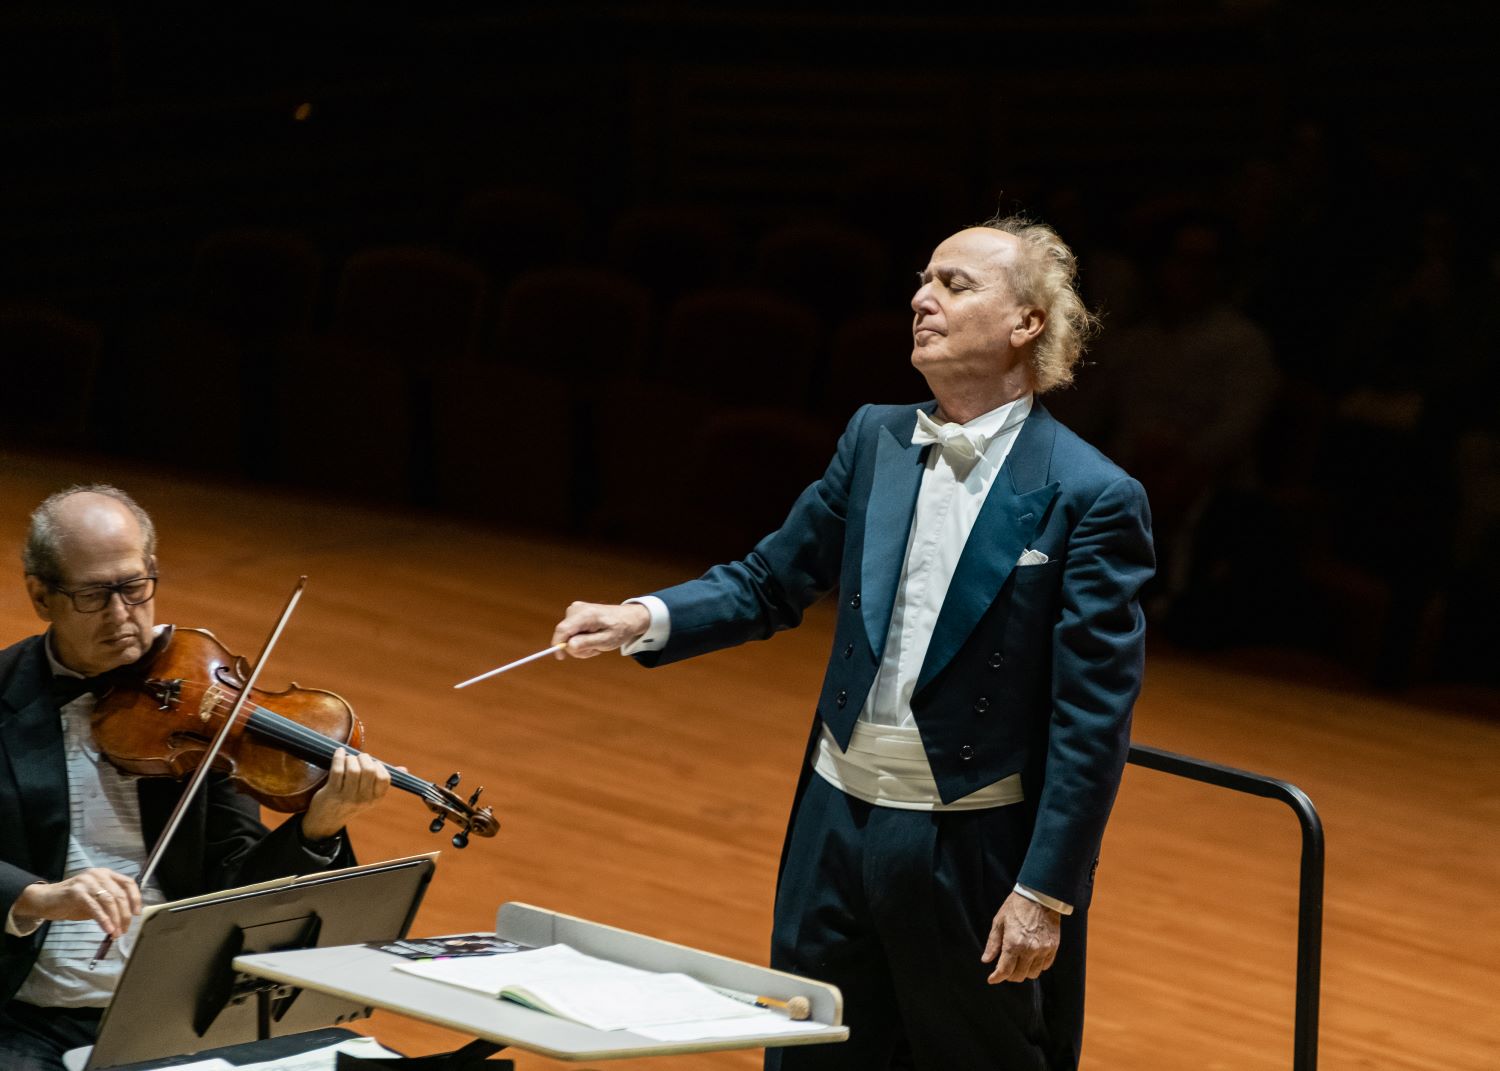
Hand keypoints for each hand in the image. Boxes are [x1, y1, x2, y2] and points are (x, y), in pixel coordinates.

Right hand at [12, 867, 142, 937]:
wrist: (45, 901)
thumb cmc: (72, 902)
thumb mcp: (95, 901)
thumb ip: (110, 904)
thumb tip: (126, 919)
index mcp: (106, 874)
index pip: (128, 883)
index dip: (136, 898)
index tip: (137, 914)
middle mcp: (99, 875)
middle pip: (120, 895)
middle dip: (125, 915)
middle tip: (124, 930)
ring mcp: (87, 881)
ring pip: (109, 901)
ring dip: (115, 919)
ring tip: (116, 933)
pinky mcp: (77, 892)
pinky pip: (95, 907)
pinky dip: (104, 919)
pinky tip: (108, 929)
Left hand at [301, 748, 393, 840]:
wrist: (326, 820)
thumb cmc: (350, 801)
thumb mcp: (369, 795)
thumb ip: (383, 781)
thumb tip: (404, 769)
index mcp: (375, 798)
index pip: (384, 778)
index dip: (378, 766)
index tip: (372, 764)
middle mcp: (363, 799)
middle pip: (369, 770)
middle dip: (364, 758)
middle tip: (359, 757)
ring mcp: (347, 797)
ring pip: (353, 769)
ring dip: (351, 758)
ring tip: (348, 759)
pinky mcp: (332, 792)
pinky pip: (337, 770)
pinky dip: (339, 757)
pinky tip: (339, 753)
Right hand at [550, 601, 649, 658]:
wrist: (627, 617)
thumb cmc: (620, 628)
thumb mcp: (607, 640)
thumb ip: (587, 643)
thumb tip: (568, 646)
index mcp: (586, 614)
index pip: (563, 629)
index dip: (557, 644)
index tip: (560, 657)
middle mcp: (577, 609)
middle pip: (565, 634)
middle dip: (577, 647)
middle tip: (594, 650)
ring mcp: (575, 610)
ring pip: (568, 635)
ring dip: (580, 645)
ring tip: (596, 643)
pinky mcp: (575, 613)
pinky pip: (571, 632)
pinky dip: (580, 639)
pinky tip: (593, 637)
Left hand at [981, 891, 1060, 982]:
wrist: (1040, 896)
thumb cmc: (1016, 906)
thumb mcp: (999, 921)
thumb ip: (993, 943)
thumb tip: (986, 960)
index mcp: (1013, 944)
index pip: (1004, 971)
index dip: (996, 978)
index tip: (992, 979)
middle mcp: (1029, 950)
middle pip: (1019, 976)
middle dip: (1009, 975)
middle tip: (1004, 968)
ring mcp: (1043, 950)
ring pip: (1033, 974)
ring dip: (1024, 972)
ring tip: (1018, 963)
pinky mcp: (1053, 948)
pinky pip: (1045, 966)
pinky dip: (1037, 966)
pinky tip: (1031, 958)